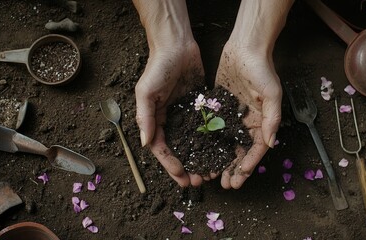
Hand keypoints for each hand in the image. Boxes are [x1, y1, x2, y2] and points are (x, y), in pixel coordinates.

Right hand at [135, 41, 204, 186]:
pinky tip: (220, 151)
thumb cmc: (158, 67)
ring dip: (201, 157)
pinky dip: (211, 140)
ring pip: (194, 142)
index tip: (183, 179)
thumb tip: (146, 144)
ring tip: (211, 171)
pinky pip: (205, 127)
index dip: (171, 165)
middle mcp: (170, 119)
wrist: (176, 45)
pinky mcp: (200, 106)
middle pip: (179, 149)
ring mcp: (186, 114)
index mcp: (155, 119)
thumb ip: (145, 118)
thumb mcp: (146, 92)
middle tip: (200, 181)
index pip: (162, 149)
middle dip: (187, 166)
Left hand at [213, 0, 292, 188]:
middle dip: (233, 169)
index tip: (238, 180)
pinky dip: (208, 142)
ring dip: (219, 160)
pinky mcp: (219, 108)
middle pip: (239, 151)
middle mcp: (247, 122)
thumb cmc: (262, 69)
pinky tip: (200, 153)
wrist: (245, 48)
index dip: (247, 166)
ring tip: (211, 174)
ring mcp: (232, 116)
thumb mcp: (272, 94)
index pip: (255, 150)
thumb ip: (271, 119)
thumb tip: (270, 144)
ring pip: (225, 143)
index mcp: (261, 122)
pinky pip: (213, 129)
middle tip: (224, 184)